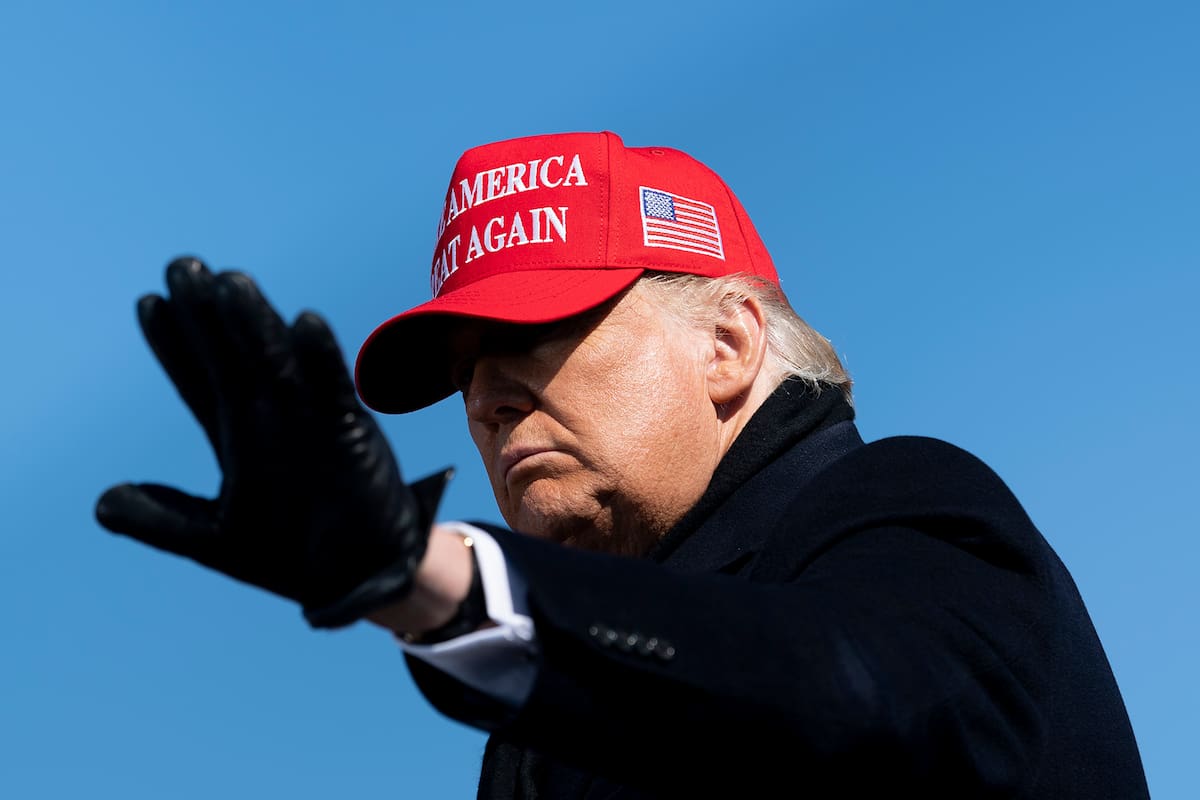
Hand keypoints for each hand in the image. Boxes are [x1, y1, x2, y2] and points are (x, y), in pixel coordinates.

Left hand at [95, 257, 450, 627]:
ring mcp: (311, 421)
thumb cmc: (293, 557)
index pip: (198, 380)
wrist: (359, 579)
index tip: (148, 302)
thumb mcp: (216, 541)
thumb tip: (104, 502)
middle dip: (207, 314)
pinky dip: (322, 357)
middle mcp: (271, 419)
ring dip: (254, 323)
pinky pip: (334, 389)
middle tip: (182, 265)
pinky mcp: (351, 434)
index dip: (174, 343)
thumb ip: (164, 520)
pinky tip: (305, 322)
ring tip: (230, 282)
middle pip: (232, 356)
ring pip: (277, 362)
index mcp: (237, 439)